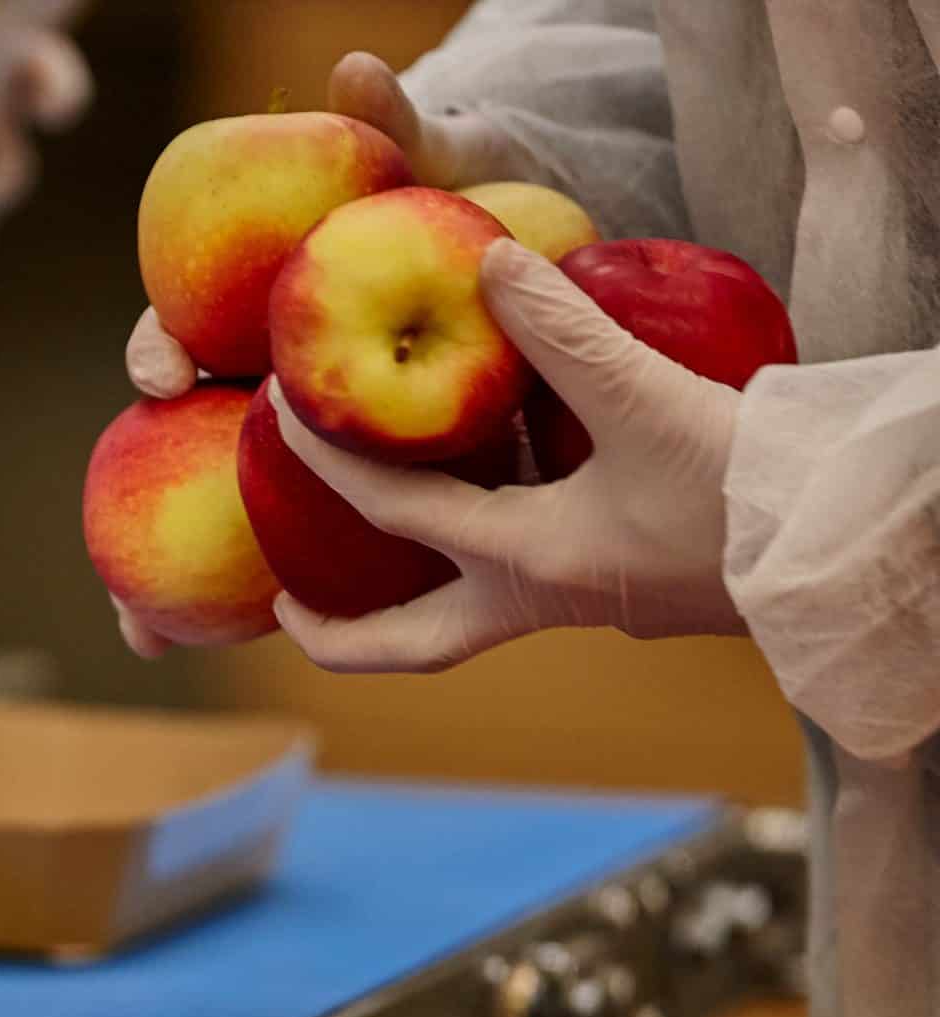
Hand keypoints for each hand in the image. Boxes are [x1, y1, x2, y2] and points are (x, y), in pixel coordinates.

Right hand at [115, 51, 529, 657]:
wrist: (526, 276)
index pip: (180, 327)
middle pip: (173, 446)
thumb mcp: (436, 172)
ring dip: (170, 588)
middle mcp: (260, 386)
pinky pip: (296, 554)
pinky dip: (266, 609)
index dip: (157, 347)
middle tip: (121, 554)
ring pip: (217, 519)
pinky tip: (235, 648)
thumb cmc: (466, 218)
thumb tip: (358, 68)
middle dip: (134, 506)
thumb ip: (395, 128)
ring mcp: (298, 449)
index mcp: (257, 314)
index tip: (167, 370)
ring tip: (145, 635)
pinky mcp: (352, 497)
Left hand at [268, 241, 743, 672]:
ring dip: (413, 583)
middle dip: (342, 635)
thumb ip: (565, 333)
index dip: (327, 457)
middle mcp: (543, 599)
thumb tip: (490, 263)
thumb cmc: (749, 488)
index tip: (276, 412)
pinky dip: (486, 540)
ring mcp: (587, 603)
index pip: (393, 509)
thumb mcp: (647, 400)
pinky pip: (527, 570)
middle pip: (414, 643)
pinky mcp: (627, 587)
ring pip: (469, 611)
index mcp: (528, 563)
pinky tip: (493, 485)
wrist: (850, 547)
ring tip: (369, 538)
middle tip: (288, 609)